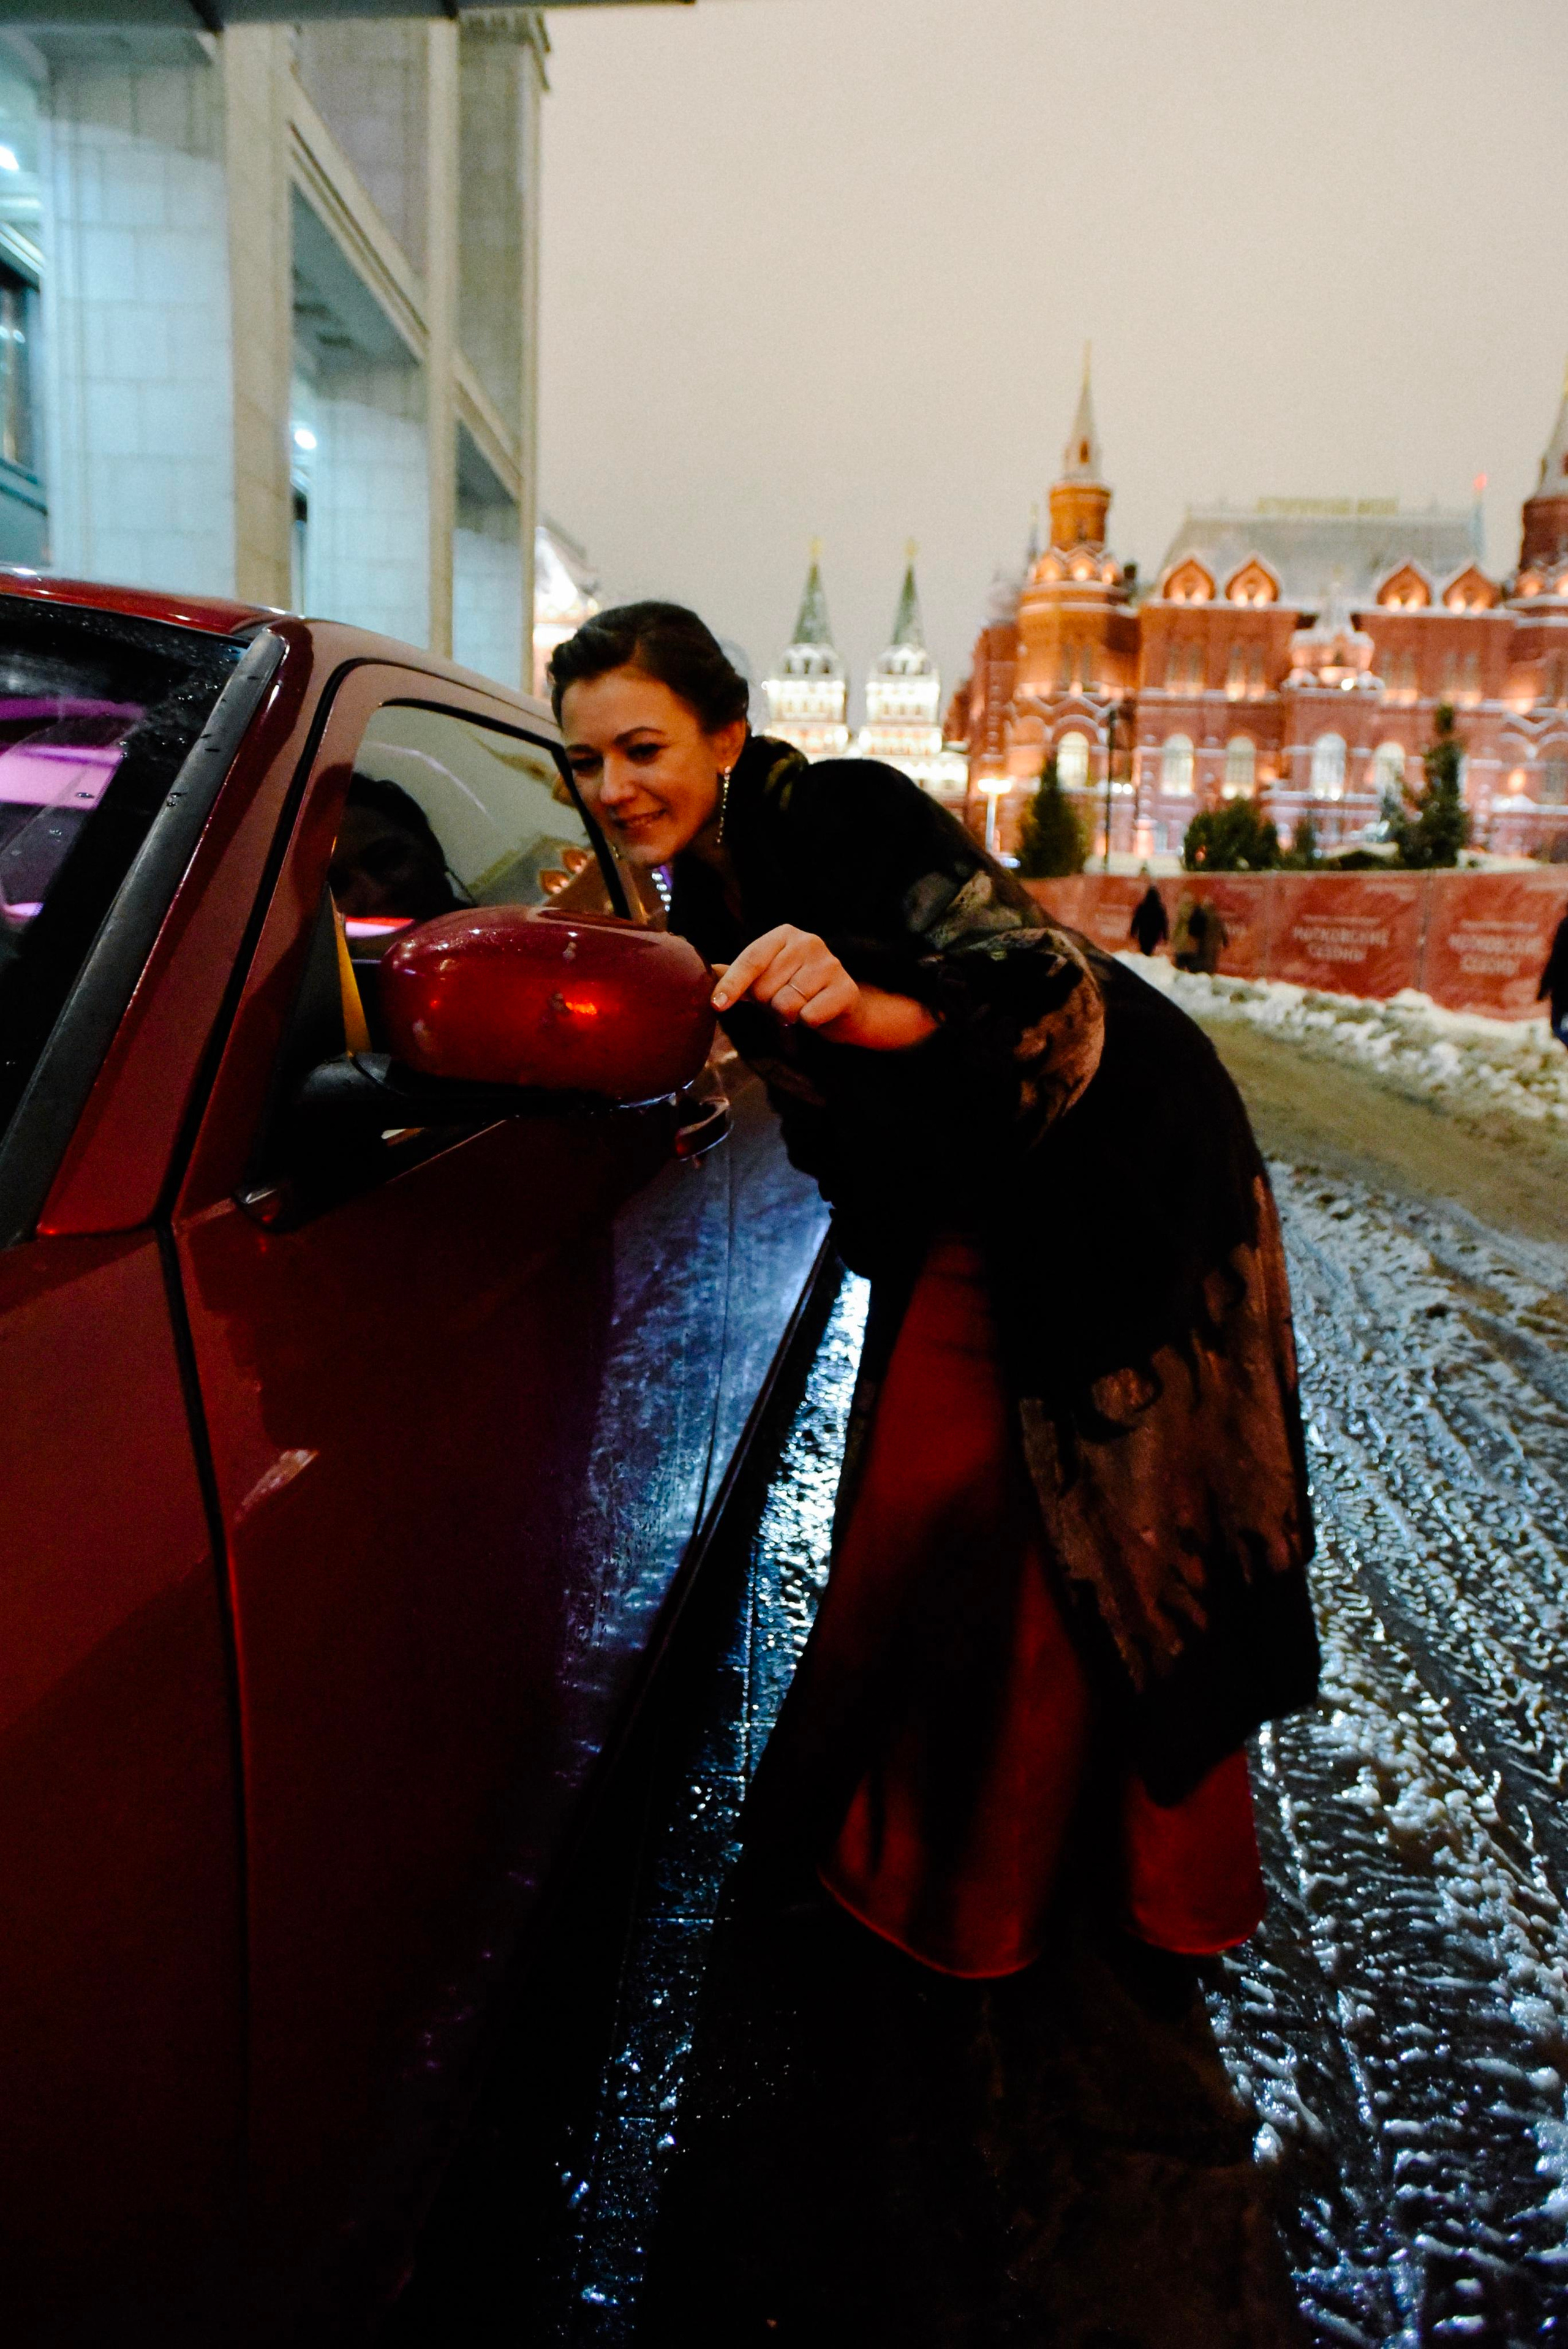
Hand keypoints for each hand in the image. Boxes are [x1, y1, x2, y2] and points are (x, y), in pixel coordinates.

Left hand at [711, 925, 936, 1049]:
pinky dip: (809, 1022)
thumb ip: (735, 974)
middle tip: (784, 1000)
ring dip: (789, 1015)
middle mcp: (808, 942)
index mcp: (784, 935)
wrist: (842, 1005)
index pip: (751, 960)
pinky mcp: (845, 988)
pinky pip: (809, 1017)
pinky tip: (818, 1012)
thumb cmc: (795, 988)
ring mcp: (830, 963)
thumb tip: (701, 973)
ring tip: (801, 1006)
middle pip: (765, 988)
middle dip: (768, 1004)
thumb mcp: (764, 977)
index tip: (717, 1006)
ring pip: (786, 1005)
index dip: (731, 985)